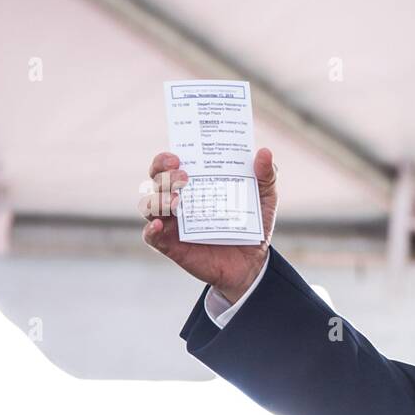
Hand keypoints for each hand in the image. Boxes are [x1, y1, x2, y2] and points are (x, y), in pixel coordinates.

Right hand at [140, 148, 278, 302]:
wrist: (253, 262)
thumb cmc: (253, 223)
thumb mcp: (264, 199)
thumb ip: (266, 176)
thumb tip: (264, 152)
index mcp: (193, 183)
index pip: (168, 165)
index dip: (164, 159)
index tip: (176, 158)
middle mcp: (176, 199)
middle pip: (155, 181)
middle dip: (163, 176)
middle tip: (183, 177)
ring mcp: (172, 223)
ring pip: (149, 205)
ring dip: (157, 200)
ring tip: (176, 201)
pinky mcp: (170, 245)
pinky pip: (151, 236)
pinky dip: (150, 229)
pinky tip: (158, 225)